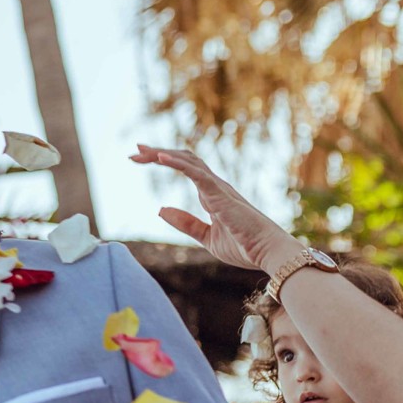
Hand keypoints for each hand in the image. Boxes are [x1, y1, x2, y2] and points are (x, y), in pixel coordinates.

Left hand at [130, 145, 296, 274]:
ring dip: (162, 154)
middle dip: (157, 152)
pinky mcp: (220, 194)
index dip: (163, 159)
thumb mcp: (206, 237)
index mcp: (211, 194)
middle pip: (183, 159)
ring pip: (187, 161)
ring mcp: (218, 188)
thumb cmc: (244, 247)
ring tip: (141, 151)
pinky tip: (159, 158)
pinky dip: (177, 163)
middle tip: (135, 150)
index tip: (141, 157)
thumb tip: (160, 209)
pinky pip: (196, 173)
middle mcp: (214, 186)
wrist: (268, 253)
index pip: (185, 168)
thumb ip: (185, 223)